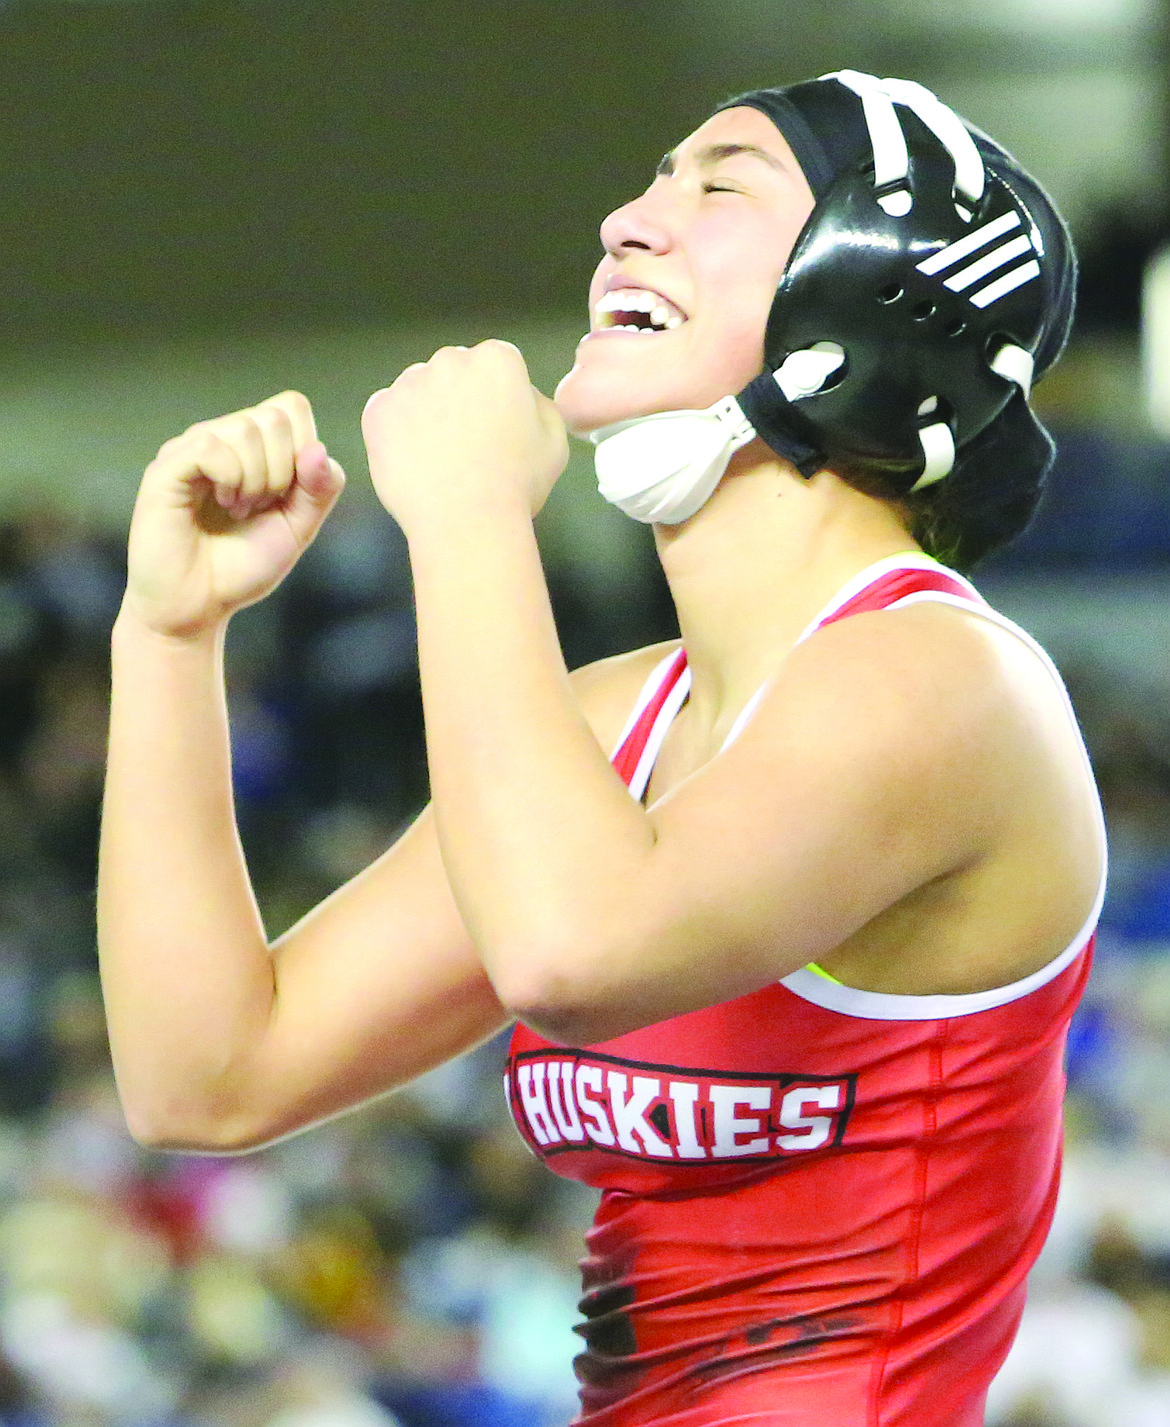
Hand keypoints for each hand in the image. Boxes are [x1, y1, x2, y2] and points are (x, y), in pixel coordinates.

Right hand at [124, 391, 345, 637]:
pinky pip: (211, 446)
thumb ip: (319, 490)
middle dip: (282, 470)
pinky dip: (230, 479)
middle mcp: (221, 438)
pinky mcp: (167, 467)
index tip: (286, 495)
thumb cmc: (242, 567)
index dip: (304, 450)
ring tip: (237, 509)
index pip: (292, 408)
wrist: (197, 606)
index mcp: (253, 447)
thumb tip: (319, 450)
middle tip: (259, 506)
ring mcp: (192, 449)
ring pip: (245, 428)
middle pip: (274, 416)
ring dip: (256, 480)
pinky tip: (221, 504)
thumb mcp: (297, 528)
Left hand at [361, 341, 568, 533]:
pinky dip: (397, 432)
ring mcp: (409, 383)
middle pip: (455, 372)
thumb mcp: (554, 441)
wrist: (467, 522)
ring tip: (439, 458)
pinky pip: (387, 412)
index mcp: (497, 360)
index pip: (497, 364)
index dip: (499, 398)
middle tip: (468, 445)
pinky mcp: (378, 410)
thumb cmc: (518, 485)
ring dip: (427, 412)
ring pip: (419, 390)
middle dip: (460, 398)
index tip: (498, 428)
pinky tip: (416, 461)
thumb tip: (522, 395)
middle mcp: (450, 360)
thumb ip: (539, 405)